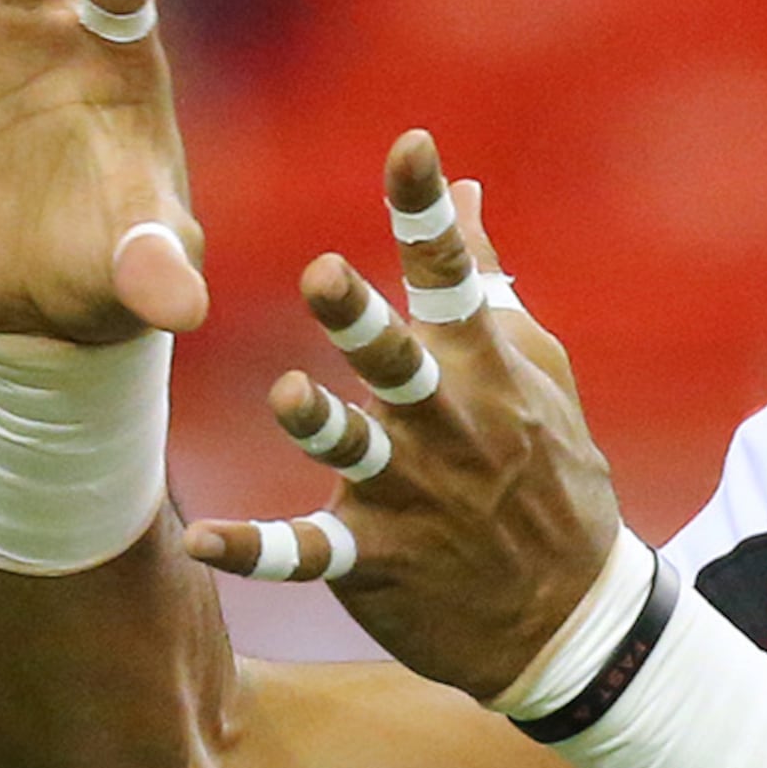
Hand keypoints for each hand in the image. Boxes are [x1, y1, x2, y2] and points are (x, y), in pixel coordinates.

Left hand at [183, 132, 625, 700]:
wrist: (568, 619)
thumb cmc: (551, 476)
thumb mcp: (538, 375)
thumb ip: (488, 282)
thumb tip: (465, 190)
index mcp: (486, 372)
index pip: (455, 279)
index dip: (429, 213)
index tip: (411, 148)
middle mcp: (450, 428)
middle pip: (399, 364)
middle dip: (363, 321)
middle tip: (322, 274)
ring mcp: (413, 498)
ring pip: (358, 452)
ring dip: (319, 425)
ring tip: (287, 396)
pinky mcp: (377, 562)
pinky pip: (308, 555)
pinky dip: (254, 551)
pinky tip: (198, 540)